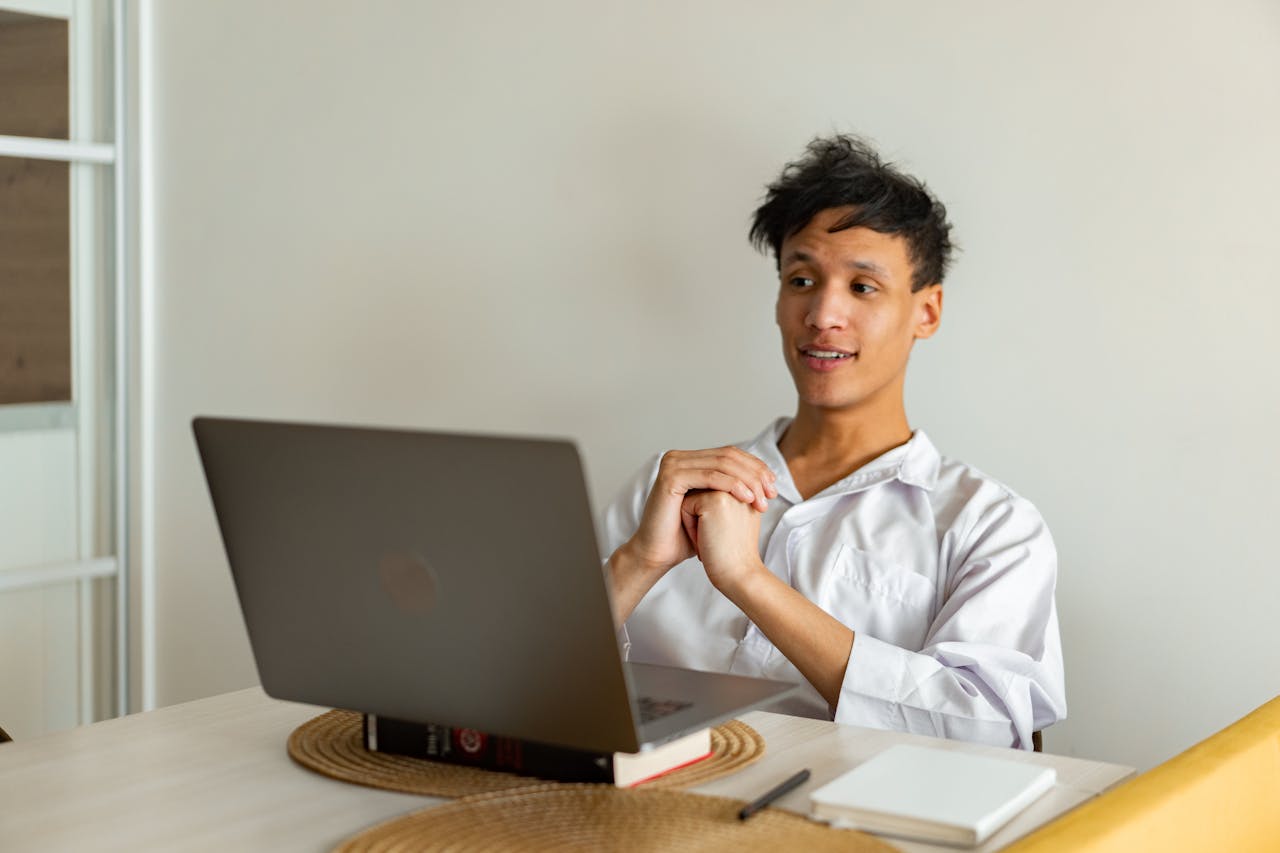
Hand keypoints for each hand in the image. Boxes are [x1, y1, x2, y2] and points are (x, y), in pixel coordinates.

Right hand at [623, 447, 776, 574]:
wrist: (659, 553)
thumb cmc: (686, 535)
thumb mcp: (715, 507)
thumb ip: (732, 488)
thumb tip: (765, 476)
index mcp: (689, 460)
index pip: (730, 454)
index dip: (755, 467)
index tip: (773, 486)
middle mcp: (678, 457)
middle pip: (727, 456)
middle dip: (755, 473)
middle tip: (772, 493)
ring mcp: (672, 464)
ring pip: (721, 464)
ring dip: (747, 480)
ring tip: (762, 499)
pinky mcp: (670, 477)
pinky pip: (709, 476)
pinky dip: (732, 485)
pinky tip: (747, 498)